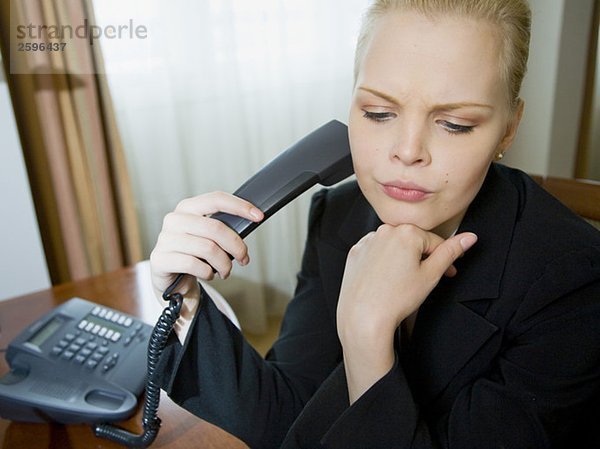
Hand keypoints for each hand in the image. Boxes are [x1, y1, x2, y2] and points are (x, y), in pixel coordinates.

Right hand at [149, 192, 263, 299]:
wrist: (171, 277)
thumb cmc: (194, 253)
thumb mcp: (208, 236)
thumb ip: (223, 227)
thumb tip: (252, 221)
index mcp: (187, 207)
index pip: (216, 199)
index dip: (240, 206)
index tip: (259, 217)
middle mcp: (174, 219)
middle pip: (216, 228)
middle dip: (236, 246)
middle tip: (244, 259)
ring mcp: (165, 239)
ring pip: (208, 249)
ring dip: (224, 264)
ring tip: (226, 271)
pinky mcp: (160, 259)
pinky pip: (194, 264)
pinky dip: (207, 272)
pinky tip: (208, 274)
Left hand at [336, 224, 476, 402]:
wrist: (363, 316)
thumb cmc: (396, 299)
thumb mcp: (431, 275)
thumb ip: (451, 252)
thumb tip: (469, 237)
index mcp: (407, 232)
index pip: (435, 242)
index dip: (444, 259)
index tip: (449, 272)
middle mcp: (385, 230)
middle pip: (413, 242)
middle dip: (422, 258)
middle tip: (423, 280)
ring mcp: (368, 241)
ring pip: (393, 246)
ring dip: (402, 259)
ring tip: (401, 283)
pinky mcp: (355, 252)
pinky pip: (375, 252)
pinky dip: (383, 262)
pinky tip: (385, 279)